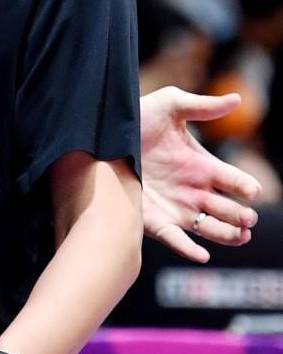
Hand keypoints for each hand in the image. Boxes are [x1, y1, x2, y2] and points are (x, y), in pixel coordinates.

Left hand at [140, 87, 260, 262]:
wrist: (101, 137)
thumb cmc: (139, 117)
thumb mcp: (170, 106)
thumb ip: (203, 106)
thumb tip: (237, 98)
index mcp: (202, 167)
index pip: (234, 181)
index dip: (245, 186)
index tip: (252, 191)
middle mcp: (194, 191)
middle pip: (227, 209)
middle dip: (241, 215)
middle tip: (248, 217)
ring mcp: (176, 208)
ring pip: (210, 228)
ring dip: (226, 234)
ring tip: (241, 236)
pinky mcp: (154, 220)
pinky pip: (175, 239)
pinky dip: (189, 249)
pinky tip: (203, 256)